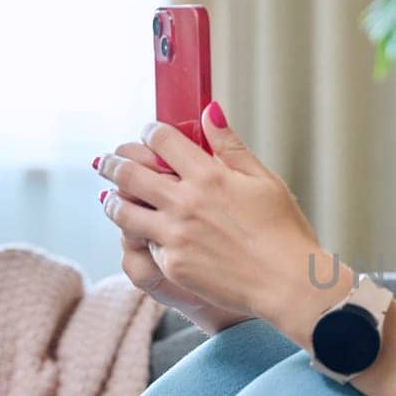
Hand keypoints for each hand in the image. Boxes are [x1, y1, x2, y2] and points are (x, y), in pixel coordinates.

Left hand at [96, 101, 330, 336]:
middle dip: (113, 163)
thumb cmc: (284, 232)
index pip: (161, 140)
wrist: (288, 284)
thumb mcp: (264, 180)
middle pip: (129, 173)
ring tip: (111, 198)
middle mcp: (185, 202)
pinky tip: (141, 234)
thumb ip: (231, 146)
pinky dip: (140, 237)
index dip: (149, 132)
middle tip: (107, 162)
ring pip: (123, 211)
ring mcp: (175, 236)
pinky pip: (144, 245)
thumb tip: (210, 112)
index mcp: (209, 176)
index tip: (147, 135)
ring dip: (113, 200)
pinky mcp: (172, 265)